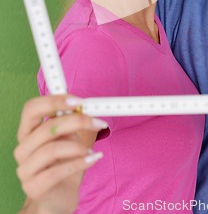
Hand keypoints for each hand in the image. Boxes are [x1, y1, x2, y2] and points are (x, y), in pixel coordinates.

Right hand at [14, 95, 107, 213]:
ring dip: (78, 147)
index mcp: (28, 130)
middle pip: (46, 128)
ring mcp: (25, 169)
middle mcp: (23, 148)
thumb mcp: (69, 137)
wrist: (60, 194)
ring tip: (90, 151)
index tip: (78, 101)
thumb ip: (70, 122)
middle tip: (97, 122)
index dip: (54, 101)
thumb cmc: (64, 161)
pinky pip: (57, 172)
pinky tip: (92, 159)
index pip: (32, 108)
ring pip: (52, 150)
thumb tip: (82, 107)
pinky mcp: (33, 187)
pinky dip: (80, 163)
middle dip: (76, 122)